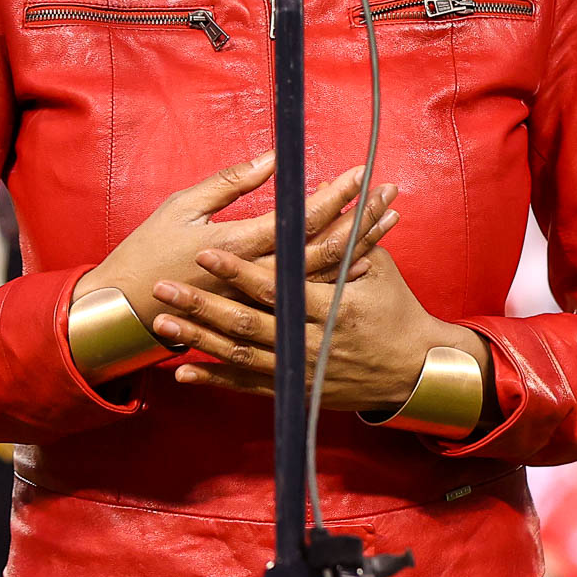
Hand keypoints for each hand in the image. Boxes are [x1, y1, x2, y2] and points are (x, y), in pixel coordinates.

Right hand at [72, 154, 399, 333]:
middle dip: (361, 217)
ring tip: (389, 220)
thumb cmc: (150, 253)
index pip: (300, 217)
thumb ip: (229, 183)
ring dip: (361, 245)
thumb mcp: (183, 207)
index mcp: (239, 245)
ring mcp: (262, 301)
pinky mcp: (261, 315)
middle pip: (325, 246)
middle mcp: (258, 276)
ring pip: (325, 273)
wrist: (128, 312)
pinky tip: (364, 260)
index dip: (334, 194)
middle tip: (389, 193)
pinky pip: (311, 296)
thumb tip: (271, 160)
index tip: (361, 173)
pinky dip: (341, 275)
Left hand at [153, 245, 491, 414]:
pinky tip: (182, 369)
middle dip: (202, 305)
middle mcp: (313, 343)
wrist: (413, 369)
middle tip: (164, 286)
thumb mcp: (379, 266)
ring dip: (199, 338)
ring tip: (163, 321)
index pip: (277, 287)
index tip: (205, 253)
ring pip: (241, 356)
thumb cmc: (395, 309)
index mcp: (333, 307)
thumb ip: (348, 233)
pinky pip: (248, 386)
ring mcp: (302, 371)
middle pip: (248, 323)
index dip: (239, 271)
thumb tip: (324, 186)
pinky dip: (215, 379)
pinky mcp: (296, 390)